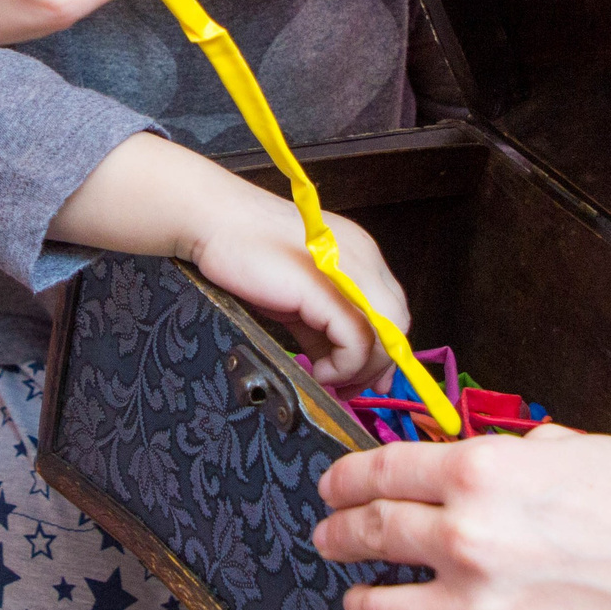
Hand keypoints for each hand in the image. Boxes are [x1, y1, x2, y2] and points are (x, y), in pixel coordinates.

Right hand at [189, 190, 400, 388]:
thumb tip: (342, 371)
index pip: (392, 311)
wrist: (214, 221)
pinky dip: (343, 366)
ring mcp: (351, 271)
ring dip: (360, 371)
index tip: (363, 379)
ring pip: (386, 335)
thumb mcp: (297, 299)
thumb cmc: (247, 252)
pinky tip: (318, 370)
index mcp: (360, 257)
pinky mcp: (328, 288)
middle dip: (376, 365)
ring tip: (328, 378)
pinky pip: (357, 341)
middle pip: (397, 324)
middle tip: (348, 388)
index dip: (384, 351)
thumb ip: (325, 330)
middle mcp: (365, 260)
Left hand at [310, 427, 610, 609]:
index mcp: (485, 472)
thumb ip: (519, 457)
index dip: (347, 479)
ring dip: (357, 605)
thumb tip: (487, 462)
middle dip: (339, 535)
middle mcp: (469, 539)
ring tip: (356, 603)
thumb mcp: (584, 450)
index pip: (384, 469)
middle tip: (330, 538)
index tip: (335, 486)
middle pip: (369, 535)